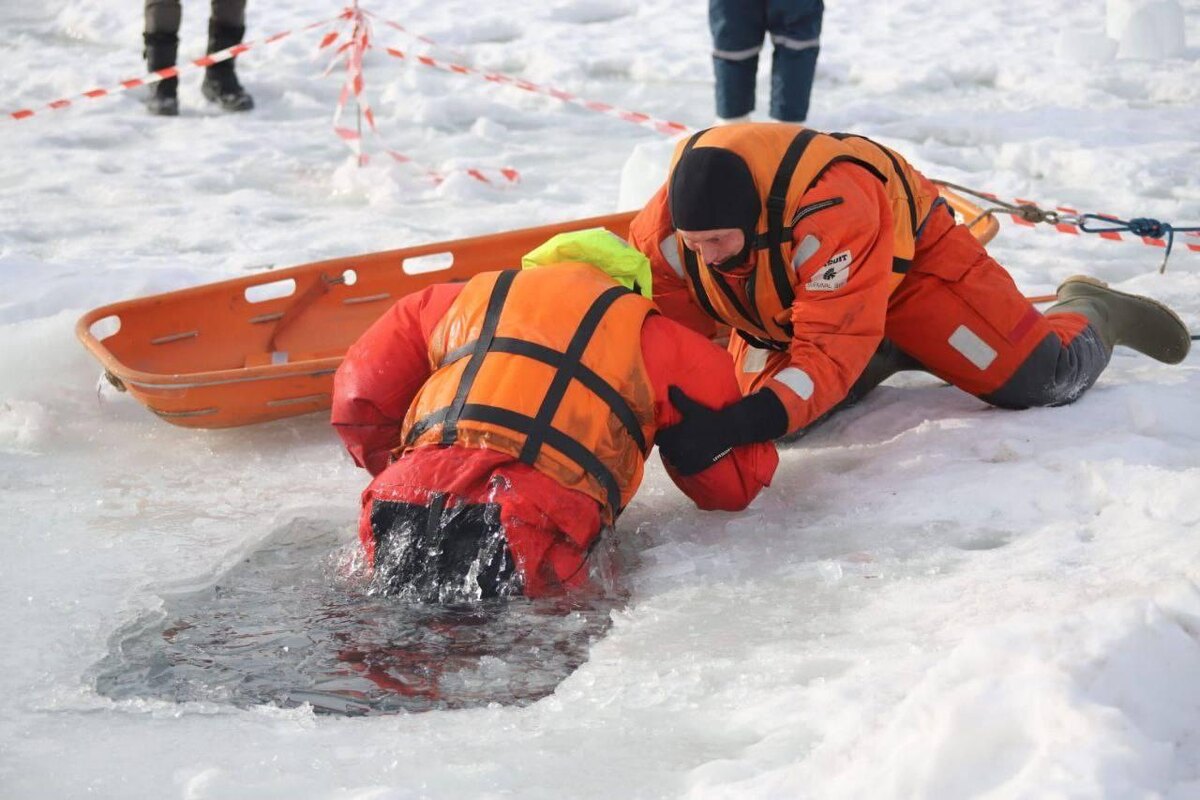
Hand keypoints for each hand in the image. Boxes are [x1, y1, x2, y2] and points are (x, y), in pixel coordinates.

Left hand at [657, 385, 790, 475]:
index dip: (662, 435)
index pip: (659, 438)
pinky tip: (687, 460)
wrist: (728, 430)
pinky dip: (683, 467)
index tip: (666, 433)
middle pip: (664, 451)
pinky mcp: (696, 466)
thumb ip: (679, 399)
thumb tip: (669, 387)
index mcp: (675, 434)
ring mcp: (687, 459)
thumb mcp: (693, 408)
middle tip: (674, 442)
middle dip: (668, 446)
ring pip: (672, 461)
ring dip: (674, 457)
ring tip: (680, 451)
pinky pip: (682, 470)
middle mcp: (679, 448)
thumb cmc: (709, 418)